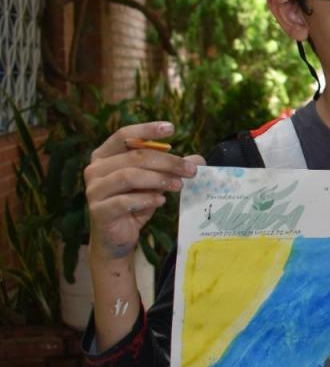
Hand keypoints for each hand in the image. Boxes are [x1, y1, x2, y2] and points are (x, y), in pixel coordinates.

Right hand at [85, 121, 203, 262]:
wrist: (117, 237)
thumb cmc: (134, 204)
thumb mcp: (154, 183)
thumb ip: (171, 169)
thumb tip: (199, 160)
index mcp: (105, 155)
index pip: (124, 135)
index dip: (147, 130)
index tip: (171, 128)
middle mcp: (95, 169)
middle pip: (135, 156)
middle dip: (168, 162)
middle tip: (191, 170)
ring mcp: (94, 190)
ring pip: (129, 176)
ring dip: (159, 179)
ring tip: (179, 186)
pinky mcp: (99, 210)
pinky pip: (125, 201)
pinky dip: (146, 199)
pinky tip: (160, 201)